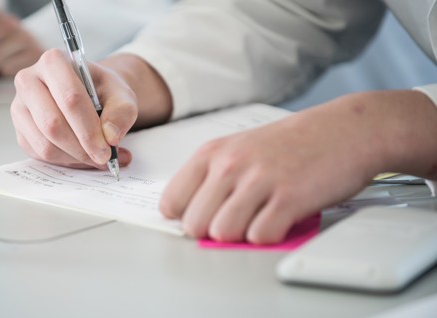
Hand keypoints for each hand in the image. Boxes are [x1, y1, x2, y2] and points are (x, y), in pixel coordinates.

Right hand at [10, 49, 137, 168]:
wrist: (91, 95)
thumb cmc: (103, 91)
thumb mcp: (122, 95)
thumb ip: (121, 113)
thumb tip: (110, 137)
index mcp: (53, 62)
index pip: (70, 98)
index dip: (89, 129)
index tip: (107, 149)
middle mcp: (29, 81)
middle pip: (53, 124)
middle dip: (82, 147)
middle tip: (104, 158)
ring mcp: (20, 107)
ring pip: (45, 144)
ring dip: (75, 157)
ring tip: (98, 157)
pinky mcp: (20, 131)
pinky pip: (41, 155)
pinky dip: (66, 161)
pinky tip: (83, 156)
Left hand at [159, 90, 436, 243]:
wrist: (344, 129)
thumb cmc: (292, 142)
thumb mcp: (240, 149)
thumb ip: (214, 179)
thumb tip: (190, 217)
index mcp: (212, 153)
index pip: (171, 201)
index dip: (186, 217)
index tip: (202, 217)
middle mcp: (230, 165)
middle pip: (194, 224)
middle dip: (213, 231)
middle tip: (236, 222)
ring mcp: (258, 180)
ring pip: (222, 233)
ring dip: (240, 236)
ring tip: (258, 220)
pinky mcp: (288, 198)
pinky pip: (259, 237)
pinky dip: (269, 236)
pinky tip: (279, 221)